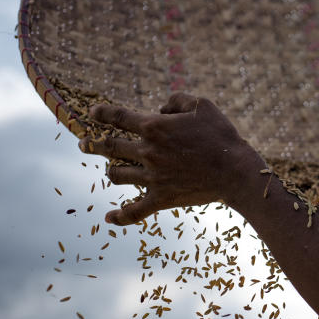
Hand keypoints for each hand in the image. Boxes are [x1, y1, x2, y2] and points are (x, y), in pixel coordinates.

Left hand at [80, 93, 260, 224]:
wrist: (234, 171)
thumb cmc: (221, 135)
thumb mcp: (202, 105)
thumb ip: (176, 100)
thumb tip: (162, 109)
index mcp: (154, 127)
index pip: (119, 117)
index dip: (102, 113)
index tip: (93, 113)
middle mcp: (147, 152)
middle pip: (109, 147)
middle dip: (92, 144)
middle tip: (83, 145)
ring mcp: (152, 177)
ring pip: (118, 174)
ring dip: (112, 171)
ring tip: (111, 170)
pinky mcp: (161, 198)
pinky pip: (135, 210)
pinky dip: (121, 216)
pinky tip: (110, 218)